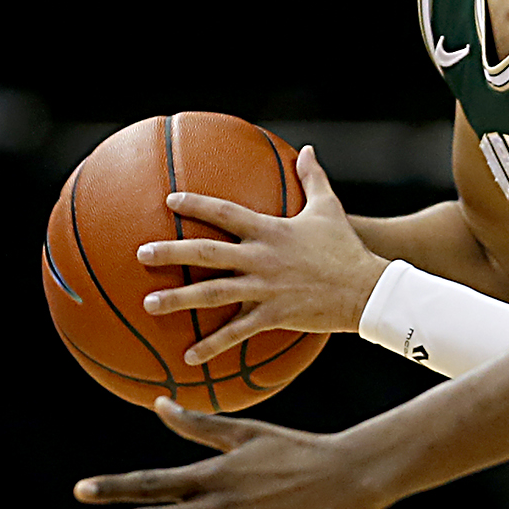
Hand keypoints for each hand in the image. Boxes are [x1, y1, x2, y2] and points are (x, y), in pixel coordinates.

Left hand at [137, 146, 388, 363]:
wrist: (368, 288)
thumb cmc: (347, 248)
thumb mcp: (330, 209)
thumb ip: (314, 178)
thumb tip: (307, 150)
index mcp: (271, 230)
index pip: (225, 212)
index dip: (196, 203)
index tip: (169, 200)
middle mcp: (261, 257)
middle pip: (206, 252)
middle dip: (170, 252)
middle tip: (140, 254)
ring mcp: (265, 287)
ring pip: (212, 292)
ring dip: (178, 299)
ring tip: (149, 304)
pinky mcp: (273, 314)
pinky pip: (236, 332)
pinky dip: (212, 345)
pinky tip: (188, 358)